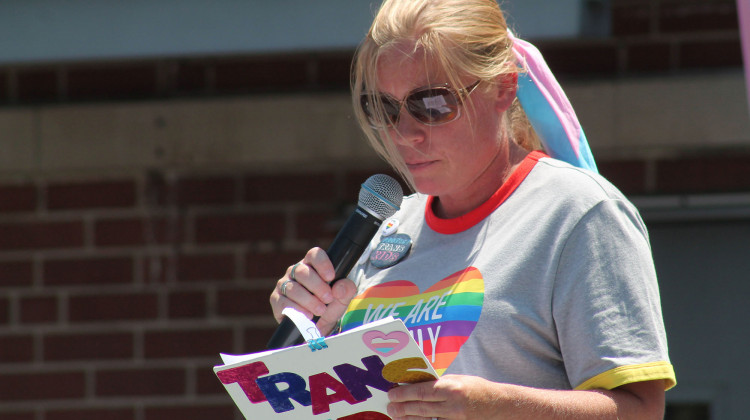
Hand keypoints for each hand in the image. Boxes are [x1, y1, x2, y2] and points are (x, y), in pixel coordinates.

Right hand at [270, 247, 356, 335]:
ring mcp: (284, 284)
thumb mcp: (342, 299)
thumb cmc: (329, 307)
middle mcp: (295, 272)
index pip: (314, 254)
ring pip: (293, 288)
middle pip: (302, 271)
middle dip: (317, 286)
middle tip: (328, 299)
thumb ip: (346, 290)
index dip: (322, 264)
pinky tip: (307, 315)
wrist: (317, 327)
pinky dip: (296, 310)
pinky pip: (283, 302)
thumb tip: (339, 288)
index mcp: (312, 265)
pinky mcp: (276, 299)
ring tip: (320, 310)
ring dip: (308, 300)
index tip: (331, 278)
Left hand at [387, 375, 502, 419]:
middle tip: (390, 407)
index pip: (423, 392)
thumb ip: (437, 383)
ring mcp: (456, 419)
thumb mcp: (456, 379)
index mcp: (452, 388)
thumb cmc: (475, 388)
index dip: (405, 394)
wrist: (498, 404)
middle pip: (422, 408)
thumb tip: (414, 385)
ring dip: (409, 418)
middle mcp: (453, 405)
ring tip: (397, 415)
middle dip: (403, 407)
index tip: (392, 394)